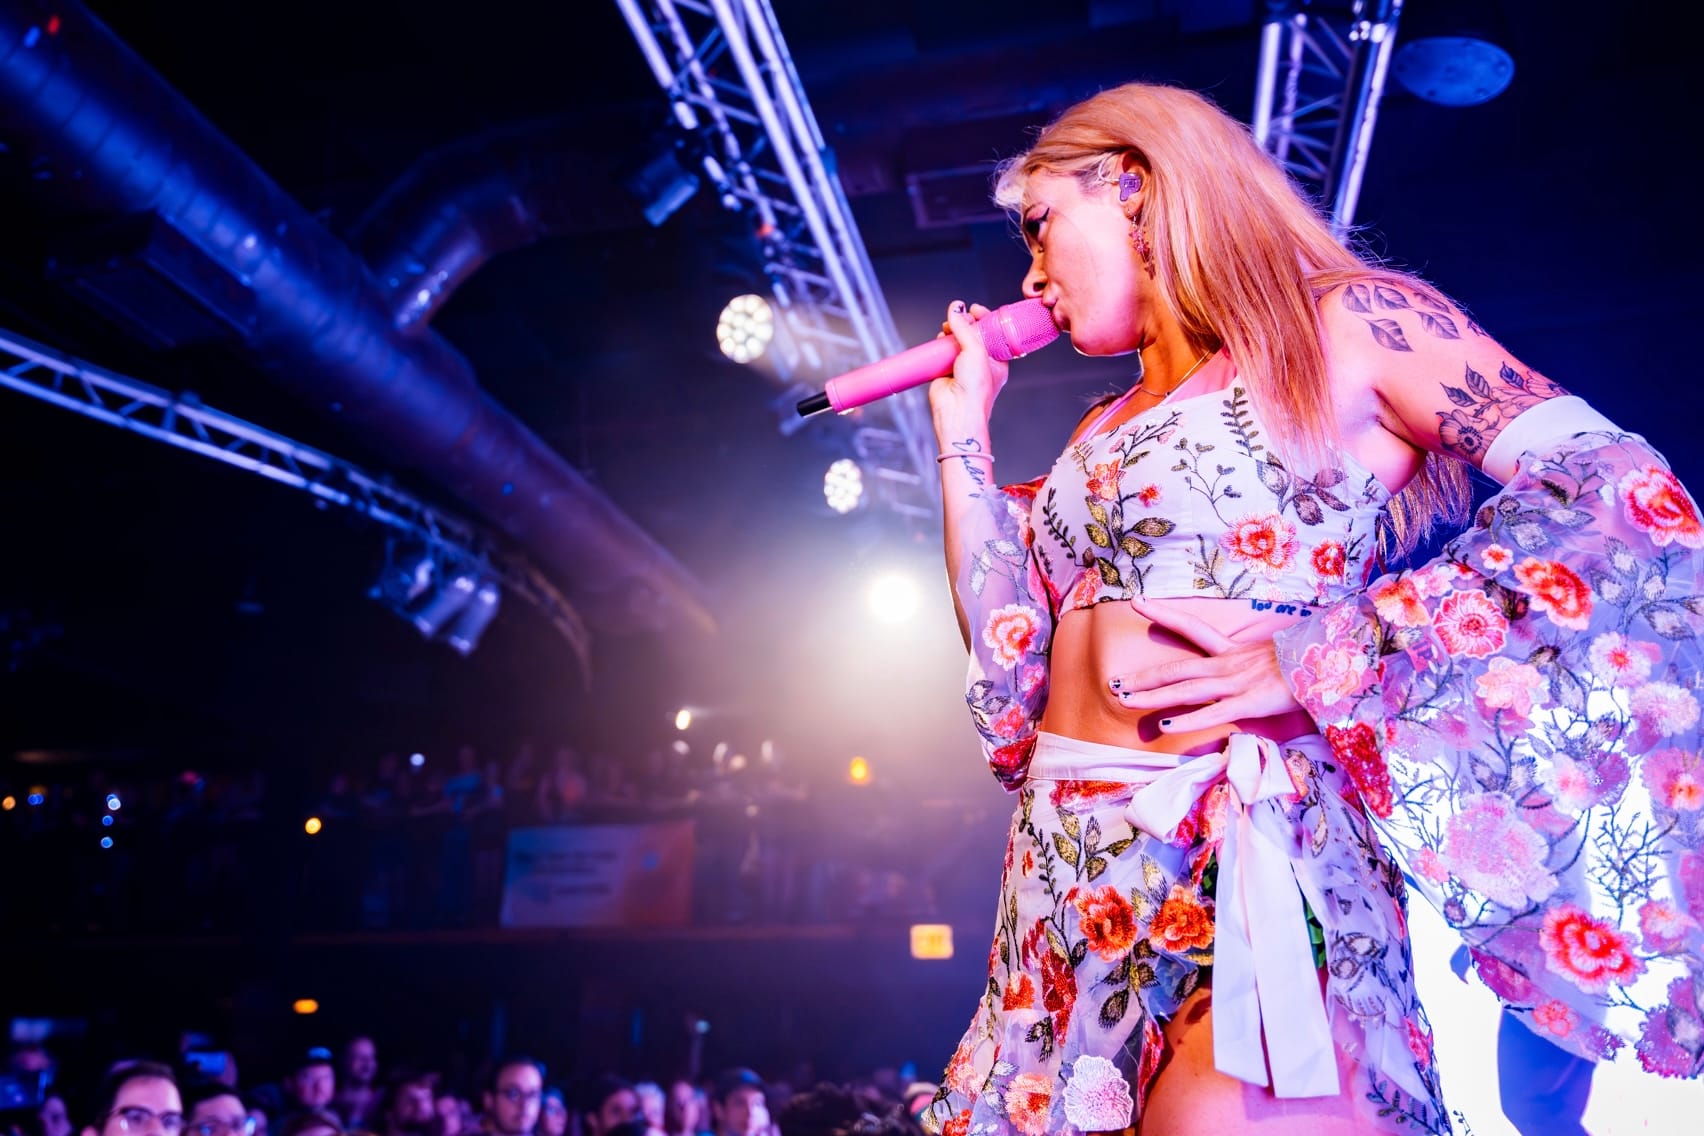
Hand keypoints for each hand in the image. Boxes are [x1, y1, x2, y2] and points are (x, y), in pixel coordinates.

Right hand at [929, 300, 1009, 426]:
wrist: (957, 411)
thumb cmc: (976, 390)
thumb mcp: (976, 351)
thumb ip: (965, 328)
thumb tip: (956, 308)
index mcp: (997, 360)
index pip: (993, 332)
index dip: (984, 318)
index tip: (974, 309)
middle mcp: (980, 363)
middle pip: (972, 334)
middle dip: (965, 323)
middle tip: (960, 319)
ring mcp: (962, 367)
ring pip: (956, 341)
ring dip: (951, 332)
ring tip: (947, 330)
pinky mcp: (945, 371)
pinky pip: (942, 352)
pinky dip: (940, 344)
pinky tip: (940, 339)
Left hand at [1107, 598, 1305, 731]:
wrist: (1335, 662)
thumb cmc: (1306, 661)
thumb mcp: (1274, 656)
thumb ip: (1254, 662)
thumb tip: (1247, 666)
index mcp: (1233, 651)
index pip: (1193, 626)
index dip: (1164, 613)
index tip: (1137, 601)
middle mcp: (1228, 664)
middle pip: (1176, 668)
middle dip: (1142, 677)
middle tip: (1112, 683)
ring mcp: (1236, 683)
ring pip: (1185, 690)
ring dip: (1151, 696)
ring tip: (1123, 700)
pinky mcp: (1250, 702)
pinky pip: (1212, 713)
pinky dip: (1187, 720)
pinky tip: (1164, 726)